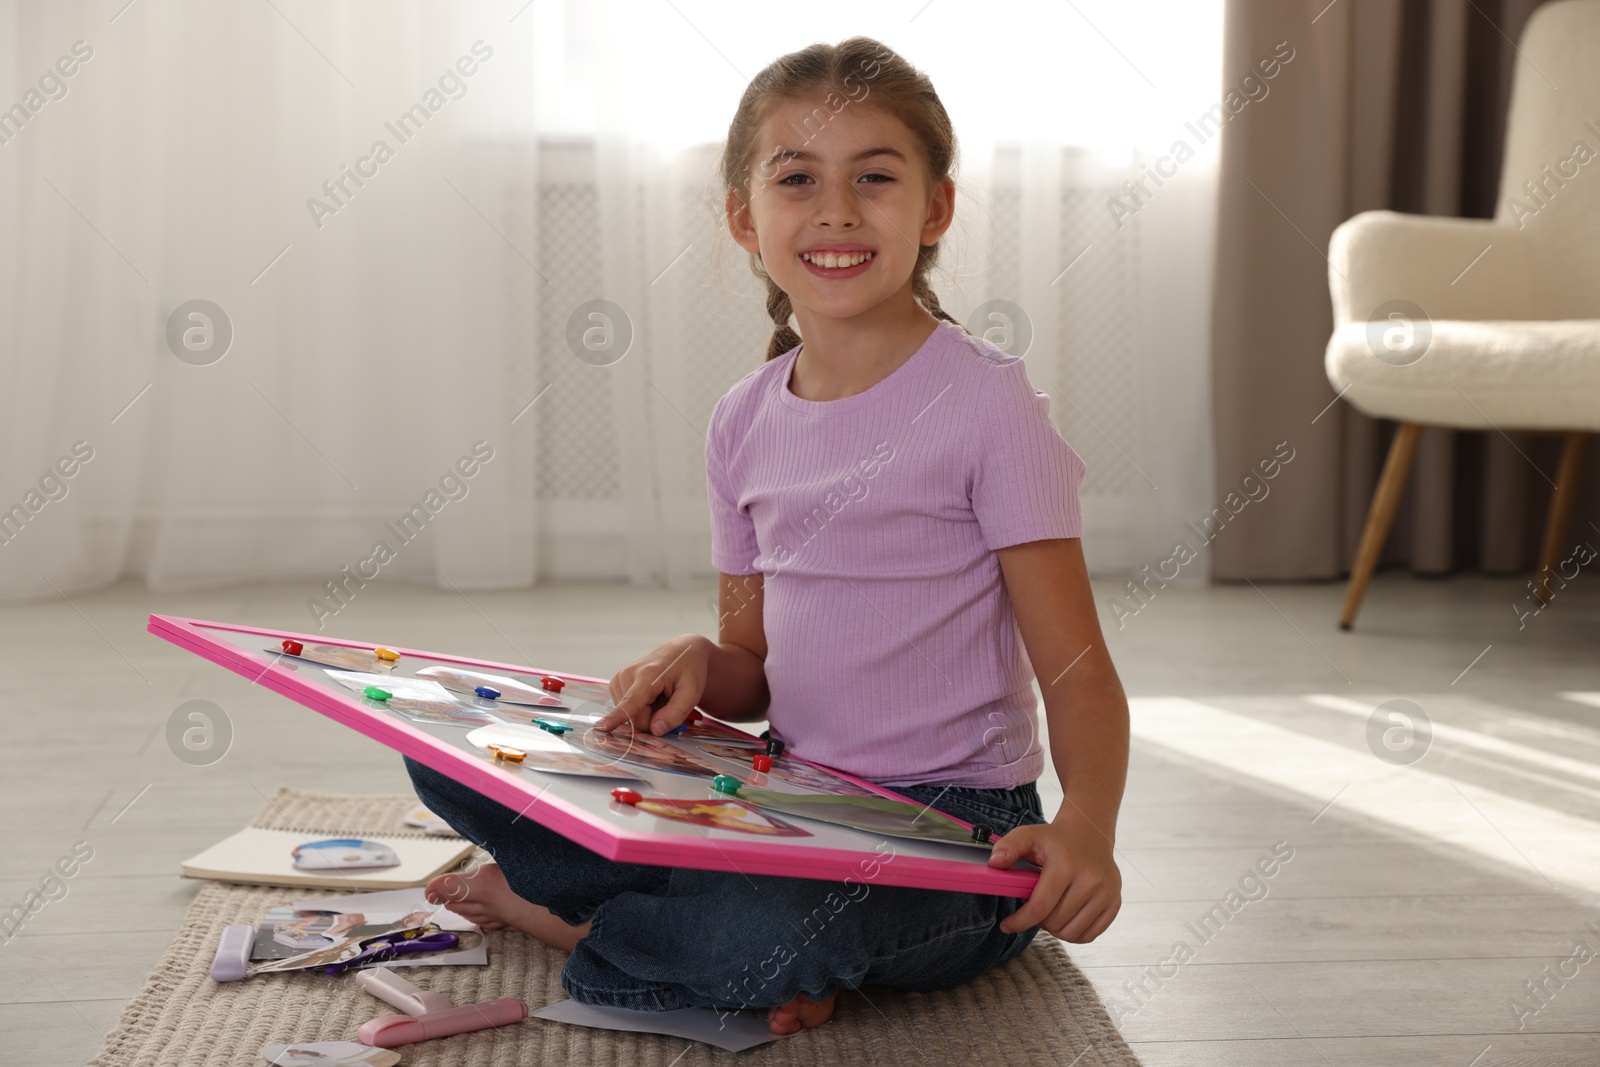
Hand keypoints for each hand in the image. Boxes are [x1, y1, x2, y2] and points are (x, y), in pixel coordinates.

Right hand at [597, 635, 711, 735]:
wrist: (681, 651)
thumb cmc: (689, 671)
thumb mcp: (692, 692)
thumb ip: (676, 713)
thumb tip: (654, 730)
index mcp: (647, 675)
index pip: (631, 702)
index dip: (616, 718)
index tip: (600, 728)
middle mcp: (627, 675)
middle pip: (635, 719)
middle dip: (653, 719)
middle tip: (668, 701)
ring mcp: (619, 679)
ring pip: (630, 717)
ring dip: (648, 713)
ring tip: (661, 695)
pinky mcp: (616, 684)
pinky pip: (627, 710)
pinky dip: (641, 708)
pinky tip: (651, 695)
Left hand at [988, 807, 1120, 940]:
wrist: (1090, 833)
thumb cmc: (1055, 839)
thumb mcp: (1028, 835)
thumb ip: (1007, 847)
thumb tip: (995, 864)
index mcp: (1066, 864)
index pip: (1040, 907)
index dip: (1020, 921)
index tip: (1006, 925)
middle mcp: (1091, 880)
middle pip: (1054, 922)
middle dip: (1038, 920)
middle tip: (1035, 905)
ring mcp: (1106, 893)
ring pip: (1071, 933)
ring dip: (1055, 929)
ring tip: (1050, 911)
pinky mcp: (1114, 902)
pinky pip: (1089, 935)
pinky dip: (1073, 933)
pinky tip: (1065, 918)